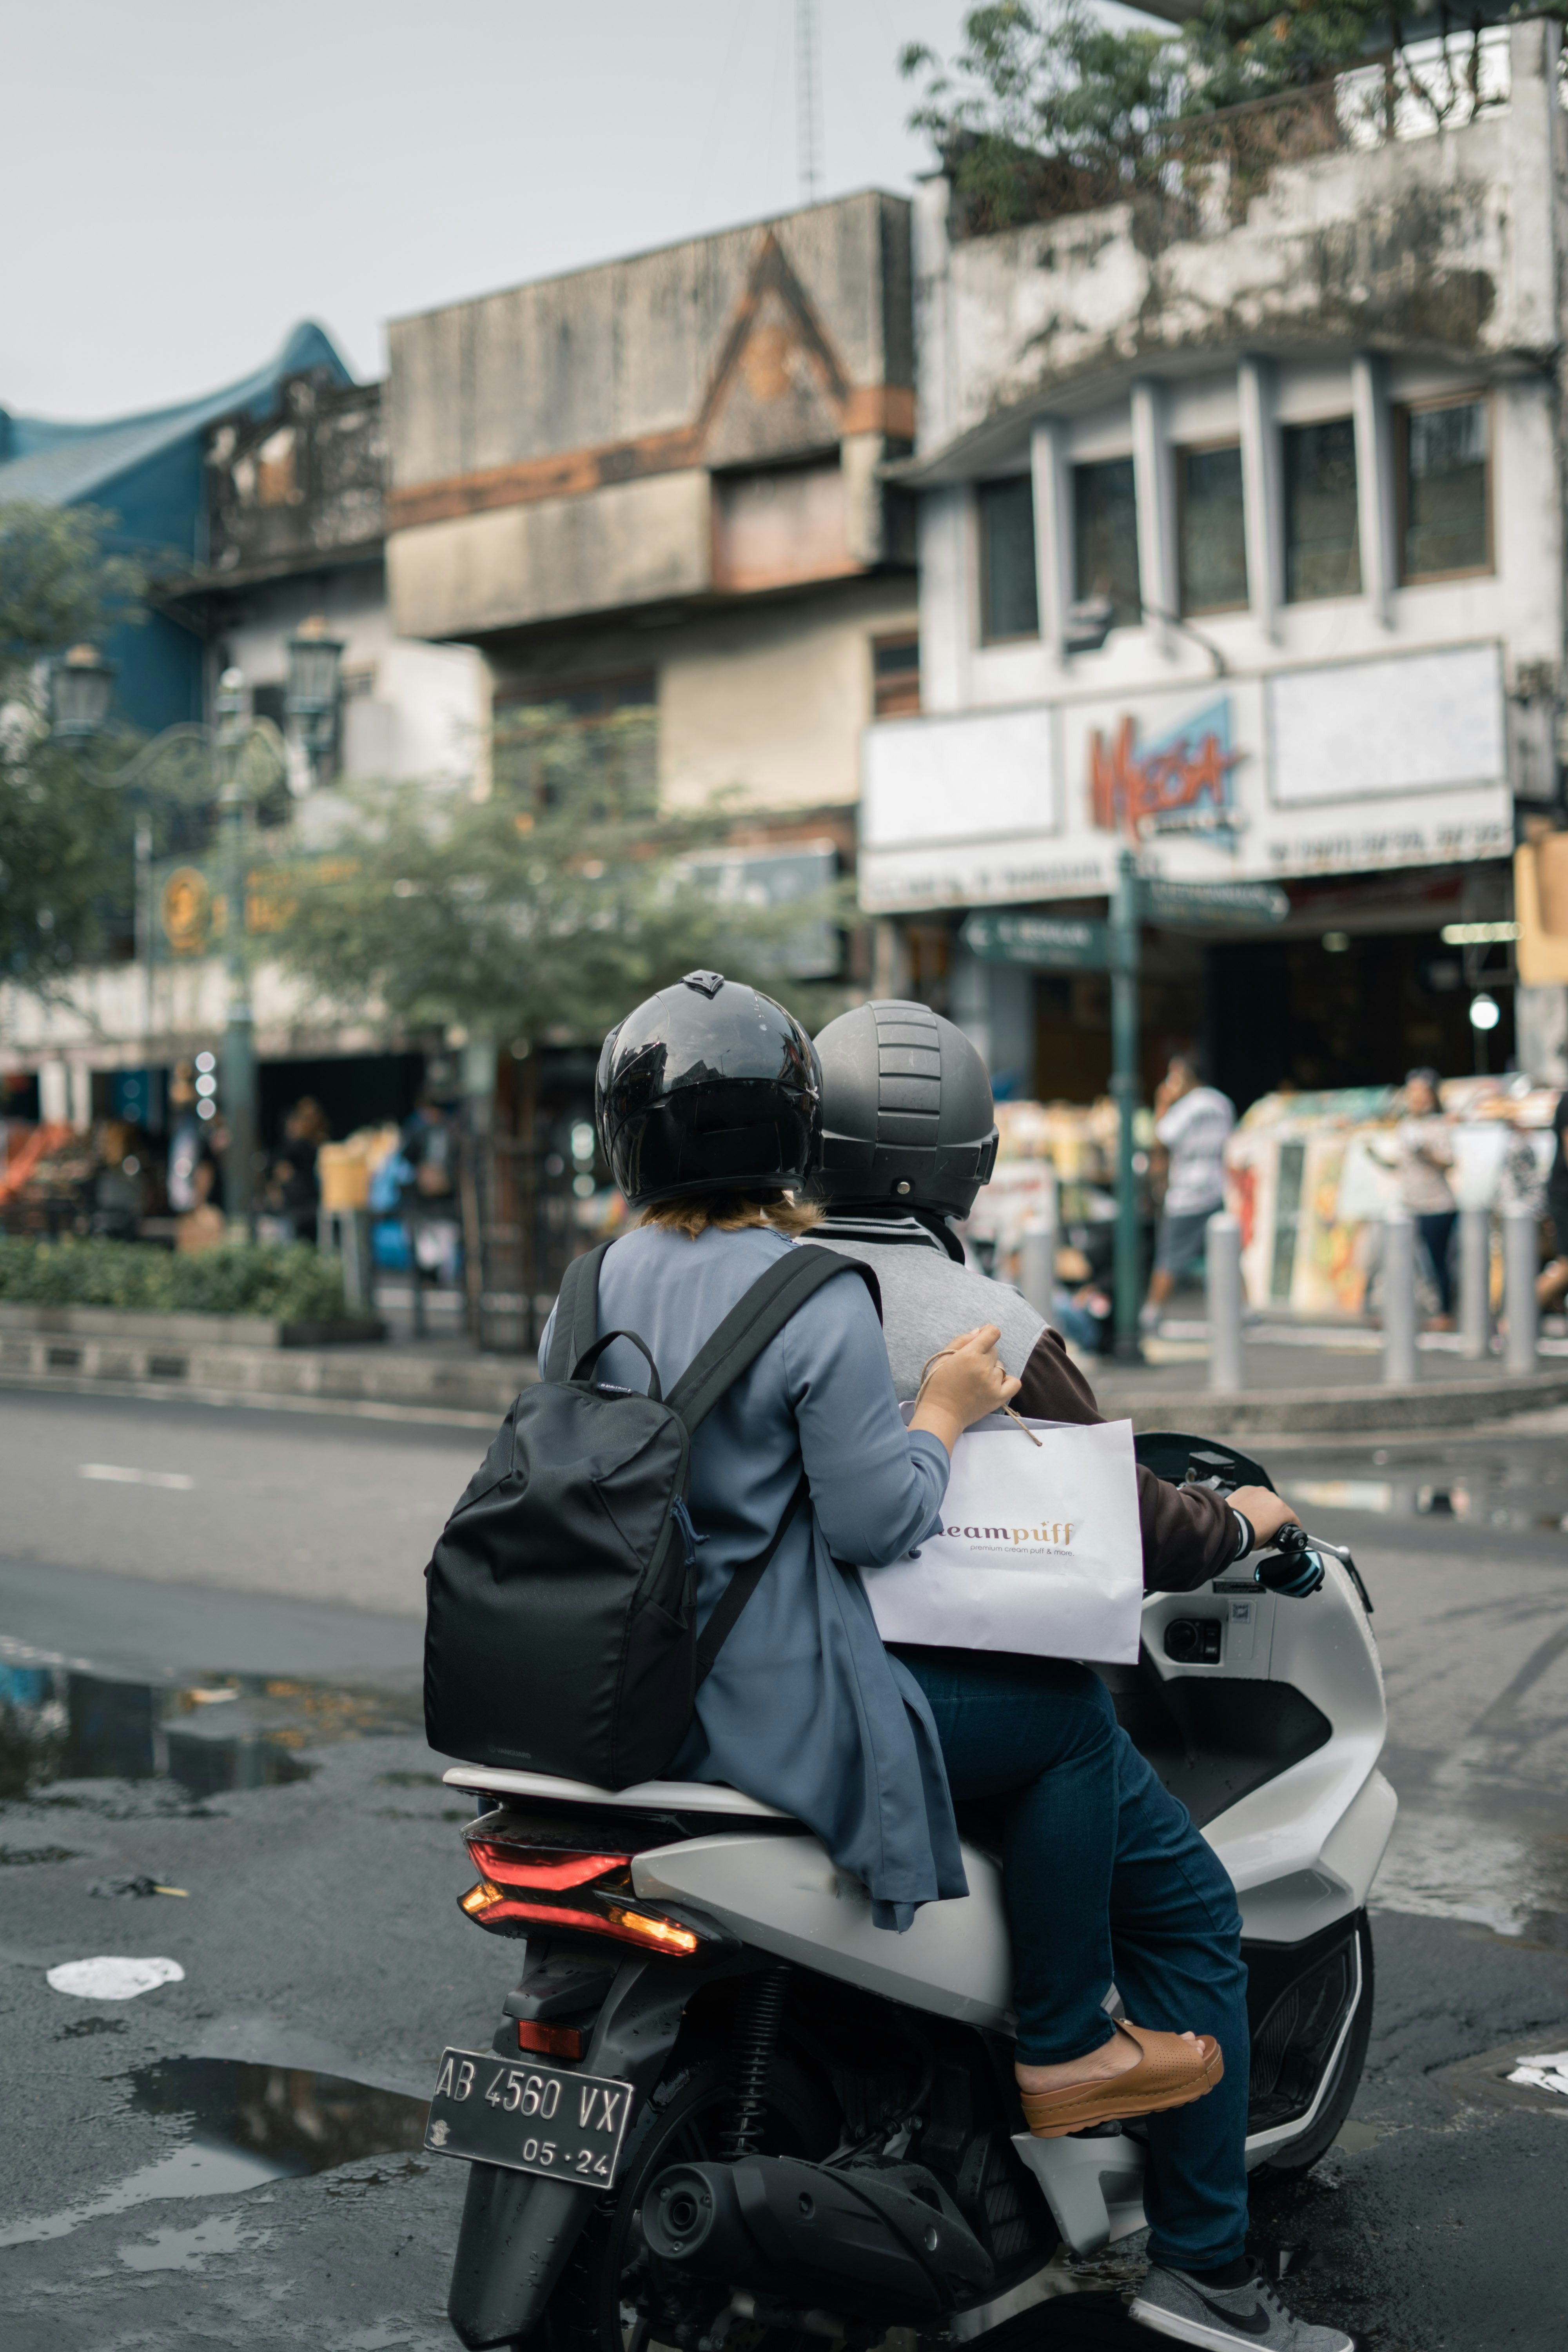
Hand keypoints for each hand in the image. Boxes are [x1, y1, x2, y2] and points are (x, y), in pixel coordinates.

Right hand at [910, 1325, 1021, 1455]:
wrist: (941, 1413)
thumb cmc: (937, 1384)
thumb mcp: (943, 1357)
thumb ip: (961, 1341)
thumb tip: (980, 1331)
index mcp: (969, 1355)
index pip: (992, 1333)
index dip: (987, 1332)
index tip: (982, 1338)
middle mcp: (984, 1367)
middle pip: (994, 1350)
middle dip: (984, 1354)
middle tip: (970, 1365)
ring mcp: (993, 1383)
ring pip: (1000, 1366)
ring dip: (991, 1369)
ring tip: (977, 1379)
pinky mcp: (999, 1398)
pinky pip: (1014, 1383)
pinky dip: (1007, 1381)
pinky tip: (996, 1383)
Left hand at [1230, 1486, 1297, 1547]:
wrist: (1229, 1527)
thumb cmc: (1248, 1535)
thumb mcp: (1267, 1542)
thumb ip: (1275, 1536)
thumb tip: (1273, 1536)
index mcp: (1282, 1511)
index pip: (1294, 1520)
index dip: (1291, 1528)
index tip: (1285, 1532)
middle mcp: (1273, 1498)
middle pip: (1280, 1509)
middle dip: (1275, 1517)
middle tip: (1265, 1526)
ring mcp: (1260, 1491)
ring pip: (1267, 1500)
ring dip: (1264, 1507)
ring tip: (1253, 1517)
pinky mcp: (1247, 1488)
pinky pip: (1254, 1496)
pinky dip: (1252, 1501)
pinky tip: (1246, 1510)